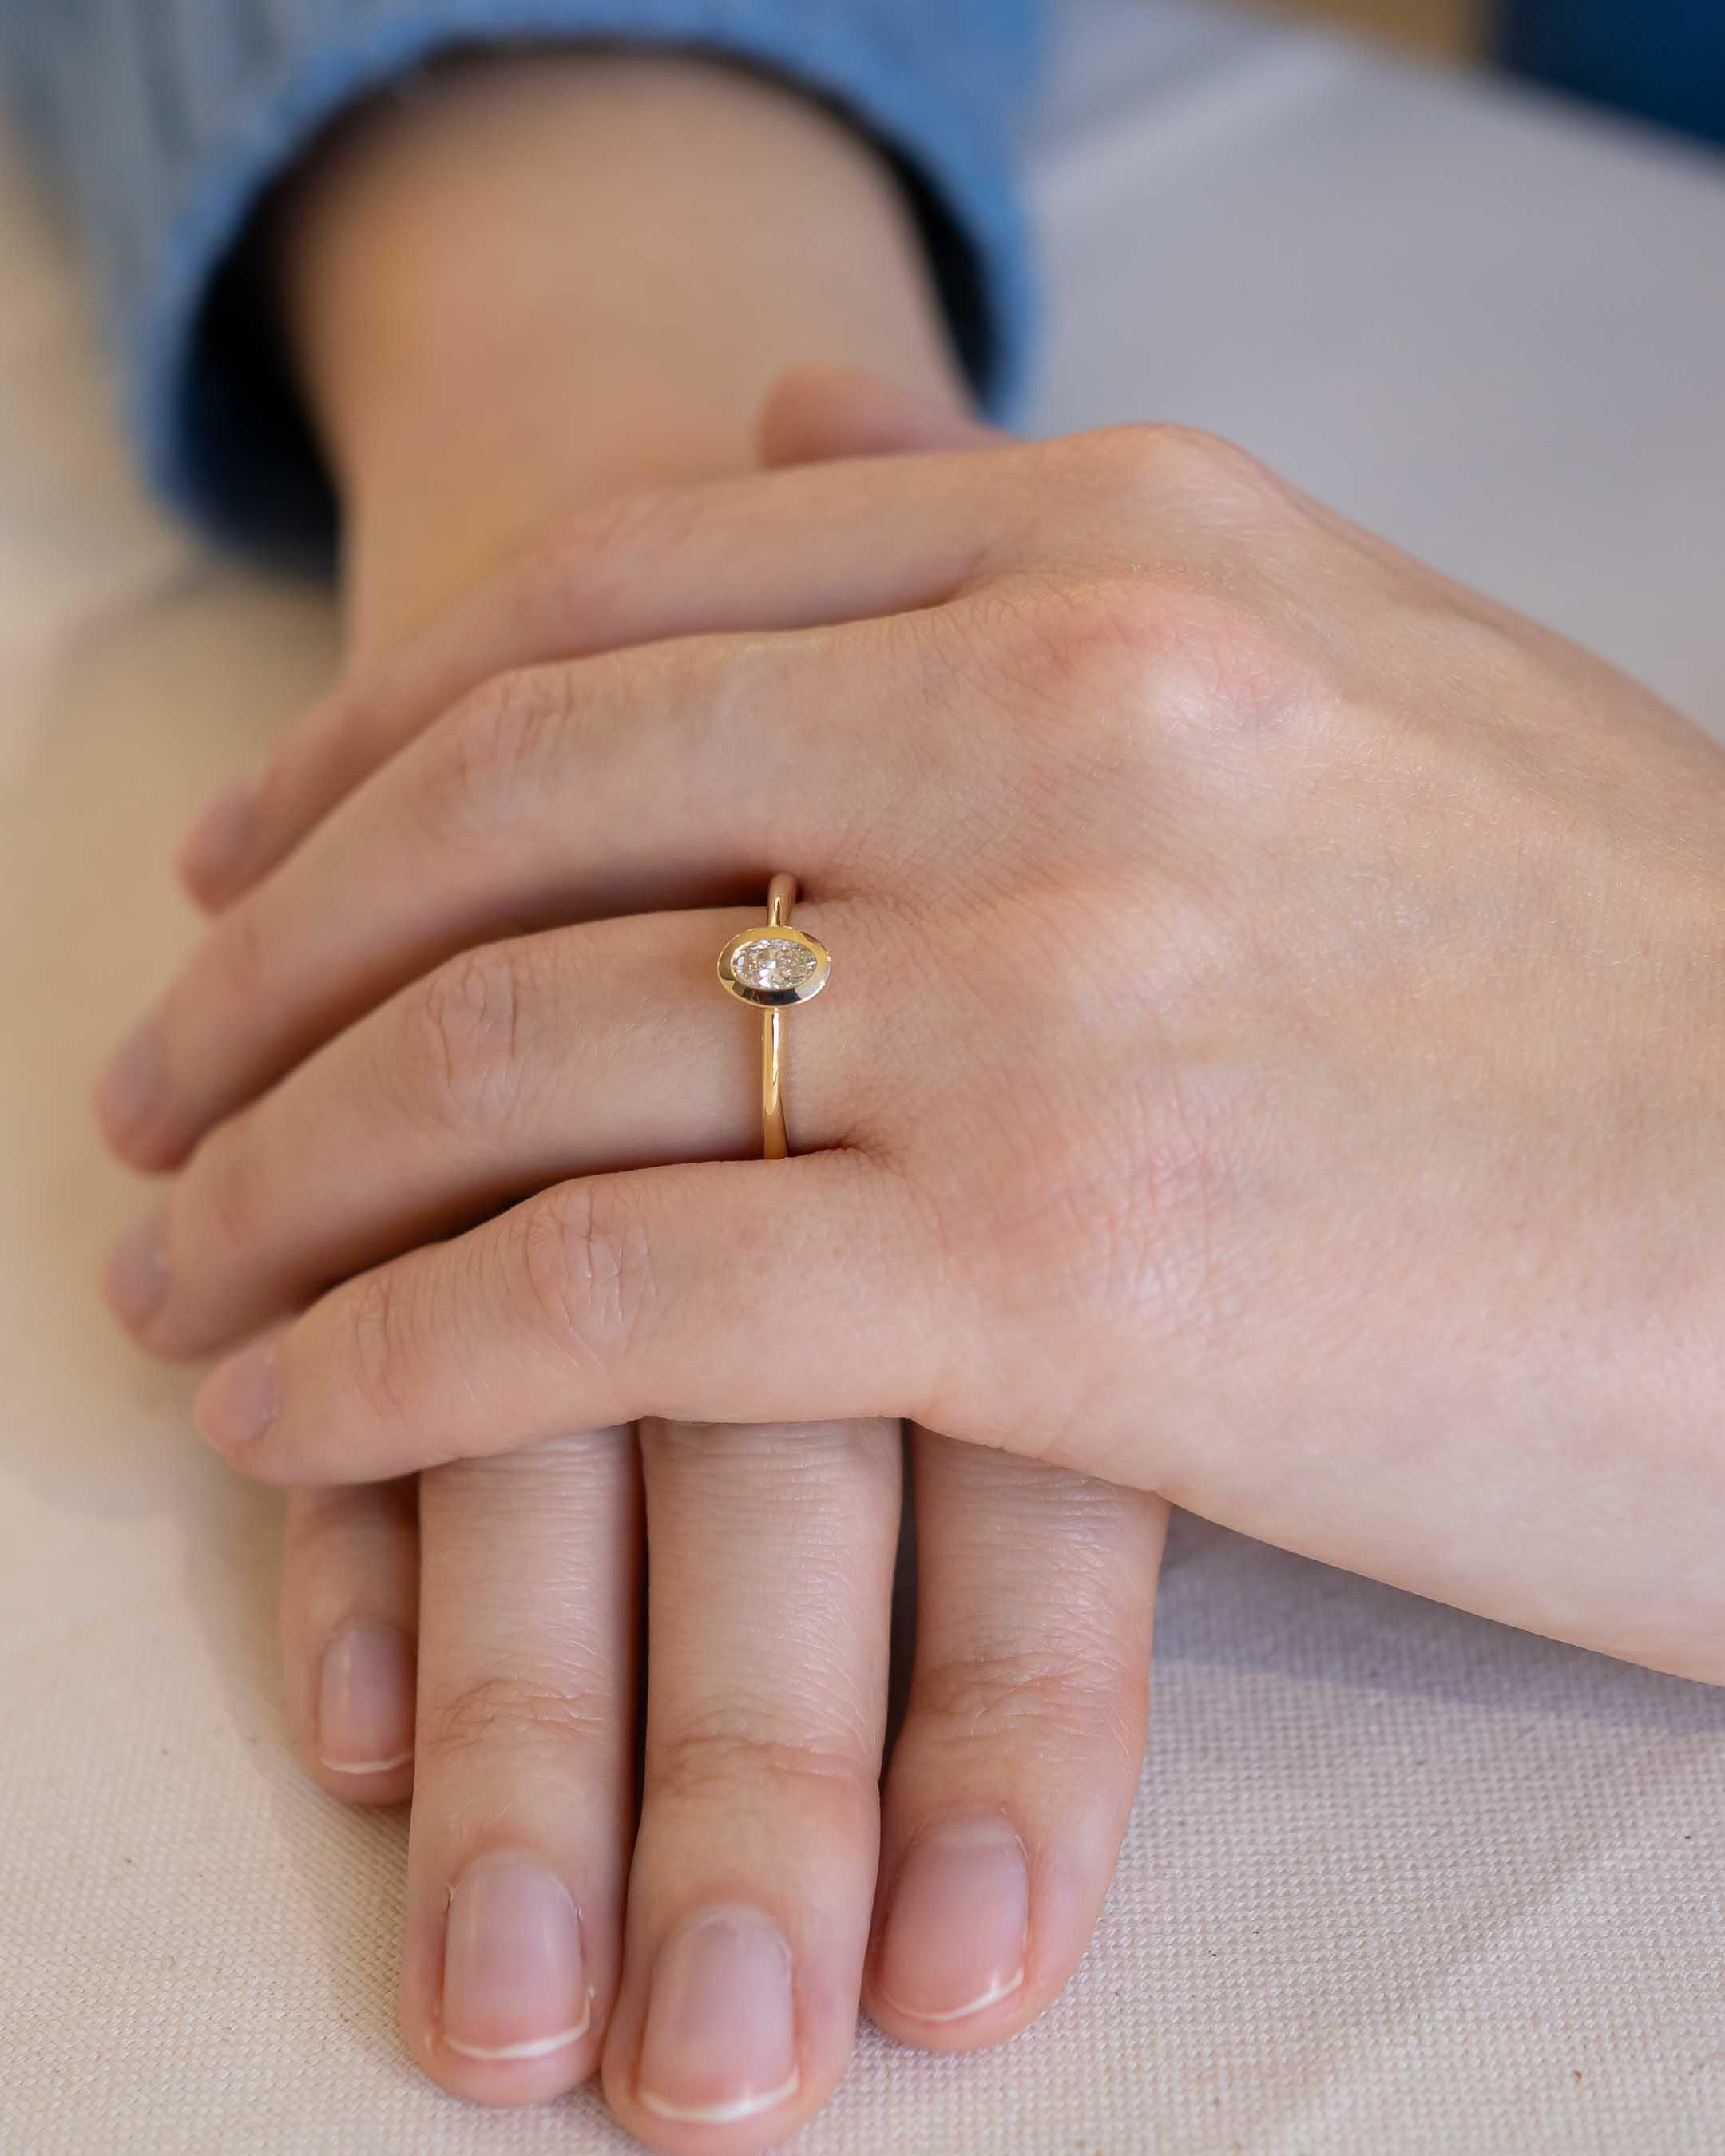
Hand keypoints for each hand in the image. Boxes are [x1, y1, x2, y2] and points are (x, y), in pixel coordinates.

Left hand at [96, 42, 1169, 2129]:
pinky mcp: (1051, 1260)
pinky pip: (593, 1295)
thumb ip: (1041, 534)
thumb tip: (796, 402)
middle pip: (503, 803)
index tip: (254, 870)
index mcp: (1125, 547)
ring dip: (285, 1178)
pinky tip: (286, 1416)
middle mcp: (1059, 710)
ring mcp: (1043, 980)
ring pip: (502, 1049)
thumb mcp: (1358, 665)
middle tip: (153, 1090)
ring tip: (185, 1277)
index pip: (617, 599)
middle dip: (267, 966)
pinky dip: (390, 1359)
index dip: (374, 745)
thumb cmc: (1634, 991)